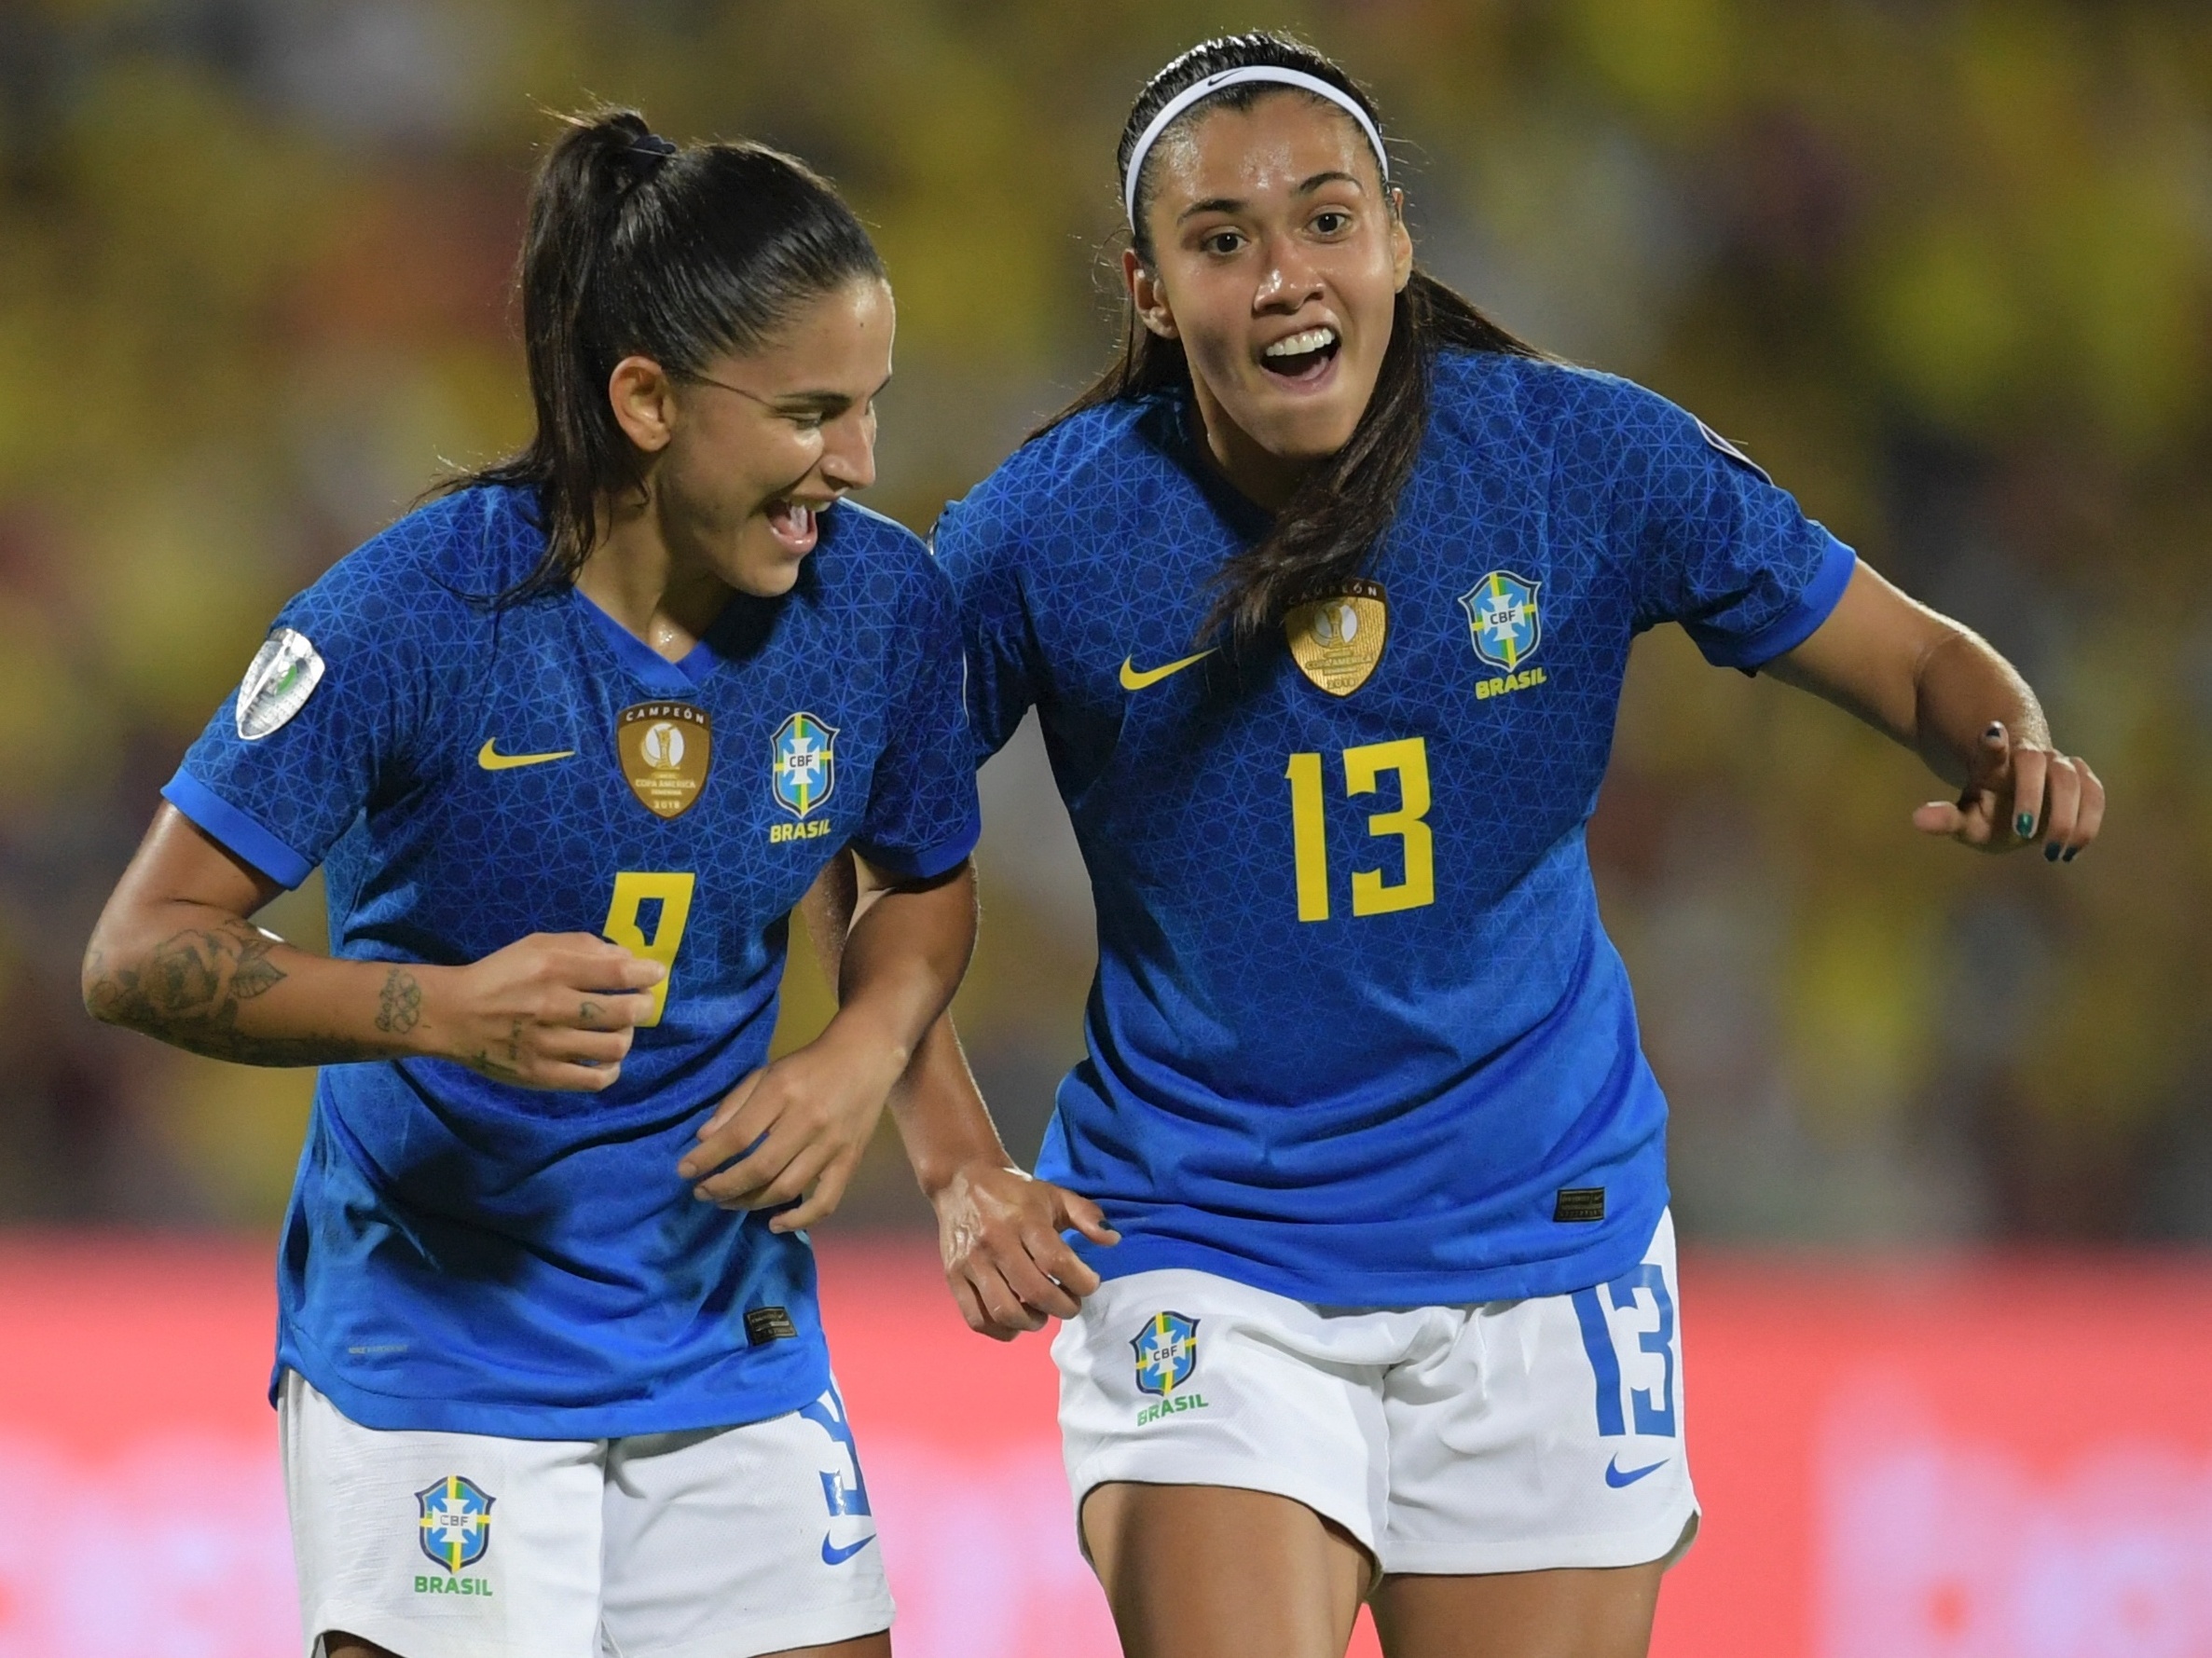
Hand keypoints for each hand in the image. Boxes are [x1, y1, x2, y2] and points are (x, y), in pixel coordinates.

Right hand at [426, 932, 662, 1089]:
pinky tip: (606, 1058)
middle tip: (640, 1003)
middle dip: (644, 1006)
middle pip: (625, 1012)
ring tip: (618, 1029)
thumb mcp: (536, 945)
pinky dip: (611, 1070)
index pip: (616, 971)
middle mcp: (553, 1007)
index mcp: (552, 969)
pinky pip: (595, 1080)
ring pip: (615, 1047)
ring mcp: (548, 1045)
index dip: (646, 972)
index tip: (655, 973)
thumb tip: (628, 957)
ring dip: (627, 1036)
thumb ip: (583, 946)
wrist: (453, 1016)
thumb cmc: (501, 975)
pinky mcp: (541, 1076)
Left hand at [677, 1021, 903, 1229]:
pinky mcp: (850, 1161)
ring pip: (787, 1188)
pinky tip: (775, 1223)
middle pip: (760, 1167)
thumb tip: (704, 1139)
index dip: (707, 1158)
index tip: (685, 1171)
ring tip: (727, 1202)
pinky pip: (826, 1201)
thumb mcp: (766, 1072)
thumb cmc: (808, 1065)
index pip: (738, 1135)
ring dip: (750, 1203)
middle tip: (702, 1192)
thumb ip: (734, 1104)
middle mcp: (809, 1120)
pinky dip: (800, 1220)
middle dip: (724, 1186)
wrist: (865, 1058)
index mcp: (783, 1092)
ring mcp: (832, 1145)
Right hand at [931, 1161, 1119, 1340]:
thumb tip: (1113, 1240)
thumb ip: (1086, 1215)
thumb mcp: (1054, 1194)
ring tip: (1042, 1314)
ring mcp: (971, 1262)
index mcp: (1024, 1220)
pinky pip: (976, 1318)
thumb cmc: (1014, 1191)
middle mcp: (996, 1242)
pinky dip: (1000, 1330)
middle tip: (1071, 1304)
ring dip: (1032, 1322)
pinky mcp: (953, 1276)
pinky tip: (1015, 1321)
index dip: (1081, 1282)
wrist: (961, 1180)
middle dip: (1063, 1307)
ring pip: (1005, 1311)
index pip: (1057, 1262)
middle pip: (1035, 1292)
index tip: (1090, 1283)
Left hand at [1914, 721, 2105, 860]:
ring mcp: (2056, 768)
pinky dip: (2089, 815)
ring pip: (2071, 776)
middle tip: (2023, 832)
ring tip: (2052, 850)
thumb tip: (1918, 818)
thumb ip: (1946, 817)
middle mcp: (2027, 760)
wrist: (2014, 795)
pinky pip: (2093, 791)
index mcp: (1993, 763)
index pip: (1993, 748)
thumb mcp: (1964, 818)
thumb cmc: (1986, 811)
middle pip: (2035, 763)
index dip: (1992, 746)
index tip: (1992, 737)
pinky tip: (2073, 848)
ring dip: (2066, 812)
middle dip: (2032, 795)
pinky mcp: (2080, 782)